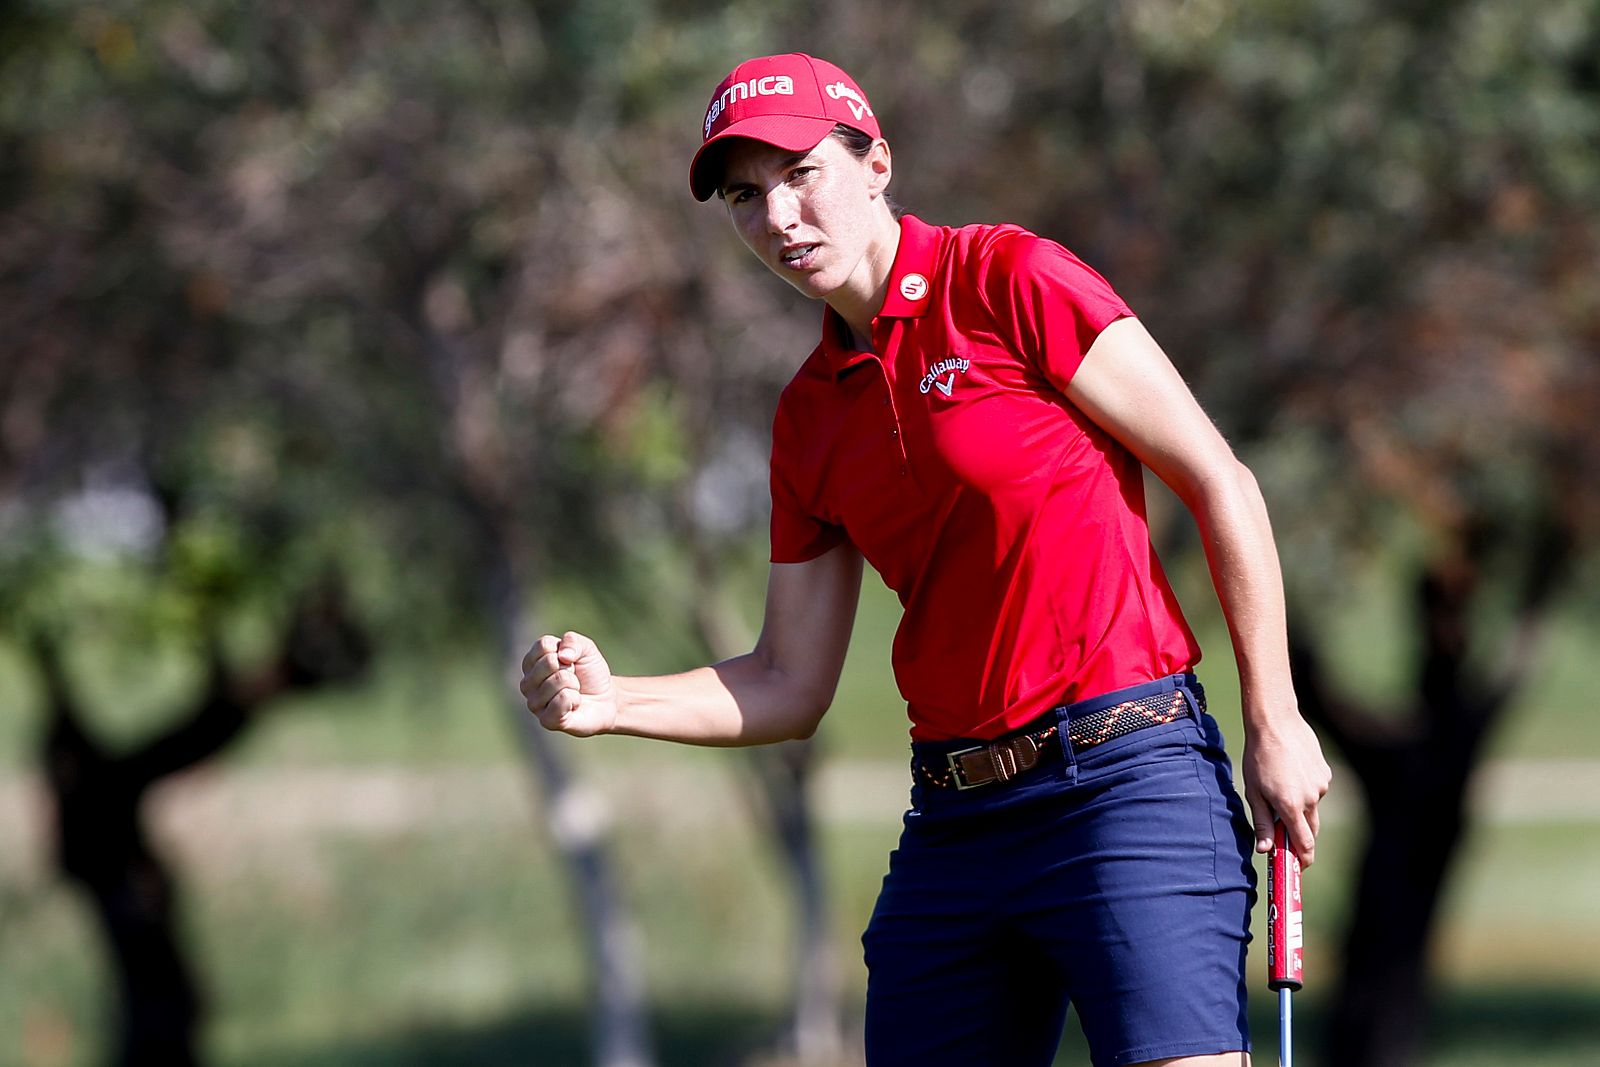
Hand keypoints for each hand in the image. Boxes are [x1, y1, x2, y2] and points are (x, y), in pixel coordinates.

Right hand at [519, 631, 617, 736]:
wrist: (605, 700)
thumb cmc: (590, 673)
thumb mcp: (586, 649)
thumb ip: (573, 641)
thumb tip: (562, 656)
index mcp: (532, 662)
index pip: (543, 645)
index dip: (565, 651)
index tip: (570, 661)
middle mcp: (528, 683)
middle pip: (549, 662)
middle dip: (571, 669)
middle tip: (574, 679)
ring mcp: (534, 703)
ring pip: (557, 681)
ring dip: (574, 685)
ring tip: (574, 692)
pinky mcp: (546, 720)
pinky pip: (562, 700)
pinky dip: (575, 699)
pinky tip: (574, 705)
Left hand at [1241, 712, 1331, 866]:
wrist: (1276, 722)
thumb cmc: (1258, 757)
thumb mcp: (1254, 792)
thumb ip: (1263, 822)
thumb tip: (1266, 850)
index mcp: (1292, 806)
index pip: (1305, 844)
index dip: (1303, 858)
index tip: (1299, 866)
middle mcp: (1311, 799)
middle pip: (1310, 829)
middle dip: (1299, 836)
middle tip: (1284, 835)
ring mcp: (1321, 785)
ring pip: (1313, 808)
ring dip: (1300, 808)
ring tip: (1279, 788)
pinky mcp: (1325, 773)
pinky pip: (1316, 790)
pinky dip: (1305, 790)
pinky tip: (1290, 774)